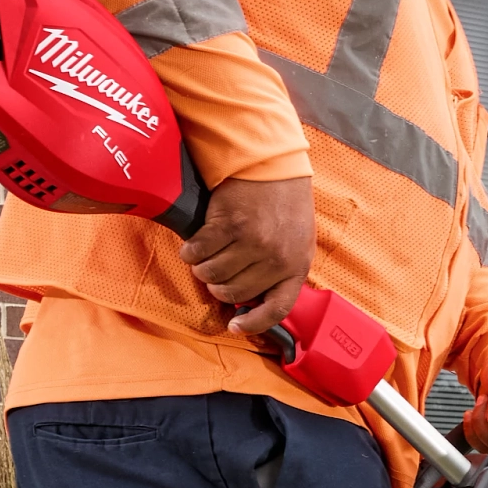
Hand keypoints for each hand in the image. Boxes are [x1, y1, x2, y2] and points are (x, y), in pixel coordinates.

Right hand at [186, 170, 316, 323]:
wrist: (272, 161)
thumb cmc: (284, 200)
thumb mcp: (297, 238)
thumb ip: (282, 268)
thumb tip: (255, 297)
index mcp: (297, 265)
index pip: (277, 308)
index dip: (254, 323)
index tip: (235, 326)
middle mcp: (276, 258)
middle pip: (234, 292)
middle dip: (218, 286)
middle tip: (213, 273)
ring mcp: (252, 242)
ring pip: (212, 274)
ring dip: (202, 268)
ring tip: (202, 257)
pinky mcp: (228, 225)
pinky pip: (199, 251)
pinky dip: (190, 251)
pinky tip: (192, 244)